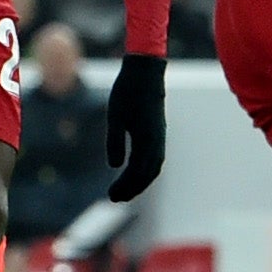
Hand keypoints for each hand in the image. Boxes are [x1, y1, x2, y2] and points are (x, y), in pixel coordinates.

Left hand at [105, 54, 166, 201]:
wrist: (145, 73)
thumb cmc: (127, 92)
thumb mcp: (115, 117)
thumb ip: (115, 142)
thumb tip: (115, 166)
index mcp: (147, 139)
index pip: (137, 171)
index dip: (124, 186)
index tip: (111, 196)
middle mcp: (157, 141)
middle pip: (148, 173)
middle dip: (133, 188)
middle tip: (115, 199)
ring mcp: (160, 137)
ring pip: (153, 167)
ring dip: (140, 181)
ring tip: (124, 190)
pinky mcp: (158, 132)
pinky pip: (155, 158)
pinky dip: (145, 170)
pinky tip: (134, 172)